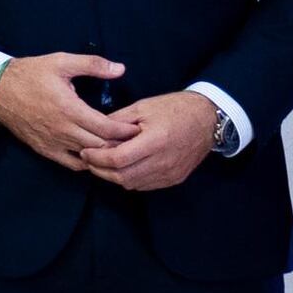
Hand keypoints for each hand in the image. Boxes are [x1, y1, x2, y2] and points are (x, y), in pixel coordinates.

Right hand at [0, 54, 132, 172]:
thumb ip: (92, 65)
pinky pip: (72, 164)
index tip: (138, 128)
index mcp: (70, 108)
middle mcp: (63, 130)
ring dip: (105, 153)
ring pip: (89, 157)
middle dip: (121, 144)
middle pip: (101, 146)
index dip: (126, 131)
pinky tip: (95, 155)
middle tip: (135, 140)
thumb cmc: (31, 74)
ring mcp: (53, 142)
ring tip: (119, 147)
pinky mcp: (44, 150)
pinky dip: (87, 163)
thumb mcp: (61, 62)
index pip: (107, 128)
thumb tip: (120, 69)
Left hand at [91, 92, 225, 194]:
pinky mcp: (174, 179)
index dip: (97, 158)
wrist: (207, 119)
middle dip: (100, 170)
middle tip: (89, 160)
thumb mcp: (142, 107)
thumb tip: (94, 133)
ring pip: (131, 184)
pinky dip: (129, 178)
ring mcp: (170, 173)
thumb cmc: (174, 109)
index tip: (85, 151)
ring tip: (103, 163)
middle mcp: (163, 161)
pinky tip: (123, 167)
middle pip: (121, 176)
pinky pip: (144, 185)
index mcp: (155, 141)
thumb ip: (117, 122)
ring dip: (113, 176)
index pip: (117, 159)